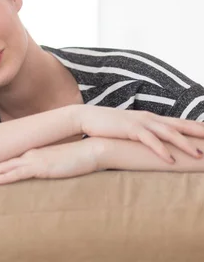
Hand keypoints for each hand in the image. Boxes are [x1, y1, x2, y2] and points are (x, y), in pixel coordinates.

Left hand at [0, 138, 103, 184]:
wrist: (91, 149)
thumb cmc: (78, 158)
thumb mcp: (59, 163)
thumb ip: (49, 166)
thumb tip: (44, 173)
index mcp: (33, 153)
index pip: (9, 159)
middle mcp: (30, 154)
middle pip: (2, 162)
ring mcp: (34, 160)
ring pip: (5, 167)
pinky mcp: (40, 167)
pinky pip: (17, 173)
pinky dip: (3, 177)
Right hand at [72, 105, 203, 162]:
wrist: (86, 117)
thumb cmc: (107, 125)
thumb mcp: (129, 127)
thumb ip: (142, 132)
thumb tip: (152, 142)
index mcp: (150, 117)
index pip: (179, 122)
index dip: (196, 127)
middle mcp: (149, 117)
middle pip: (180, 125)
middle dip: (199, 133)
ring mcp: (140, 122)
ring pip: (169, 132)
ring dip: (186, 143)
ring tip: (200, 154)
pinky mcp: (130, 129)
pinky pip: (149, 140)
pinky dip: (161, 149)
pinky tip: (171, 159)